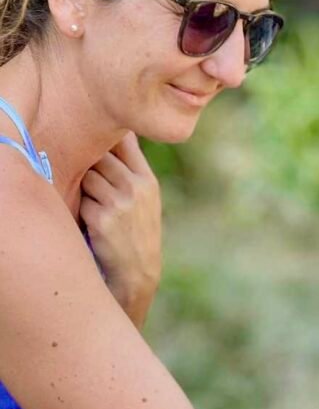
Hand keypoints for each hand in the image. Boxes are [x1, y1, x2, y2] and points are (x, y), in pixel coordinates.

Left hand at [79, 133, 161, 328]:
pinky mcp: (102, 219)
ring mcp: (119, 203)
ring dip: (87, 190)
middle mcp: (136, 188)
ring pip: (87, 176)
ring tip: (99, 208)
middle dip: (93, 168)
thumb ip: (130, 169)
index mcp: (148, 180)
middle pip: (100, 156)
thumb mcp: (146, 199)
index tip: (101, 147)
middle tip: (98, 187)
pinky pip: (81, 199)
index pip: (125, 141)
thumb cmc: (137, 231)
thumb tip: (116, 137)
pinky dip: (84, 209)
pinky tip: (96, 224)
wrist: (137, 272)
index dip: (109, 141)